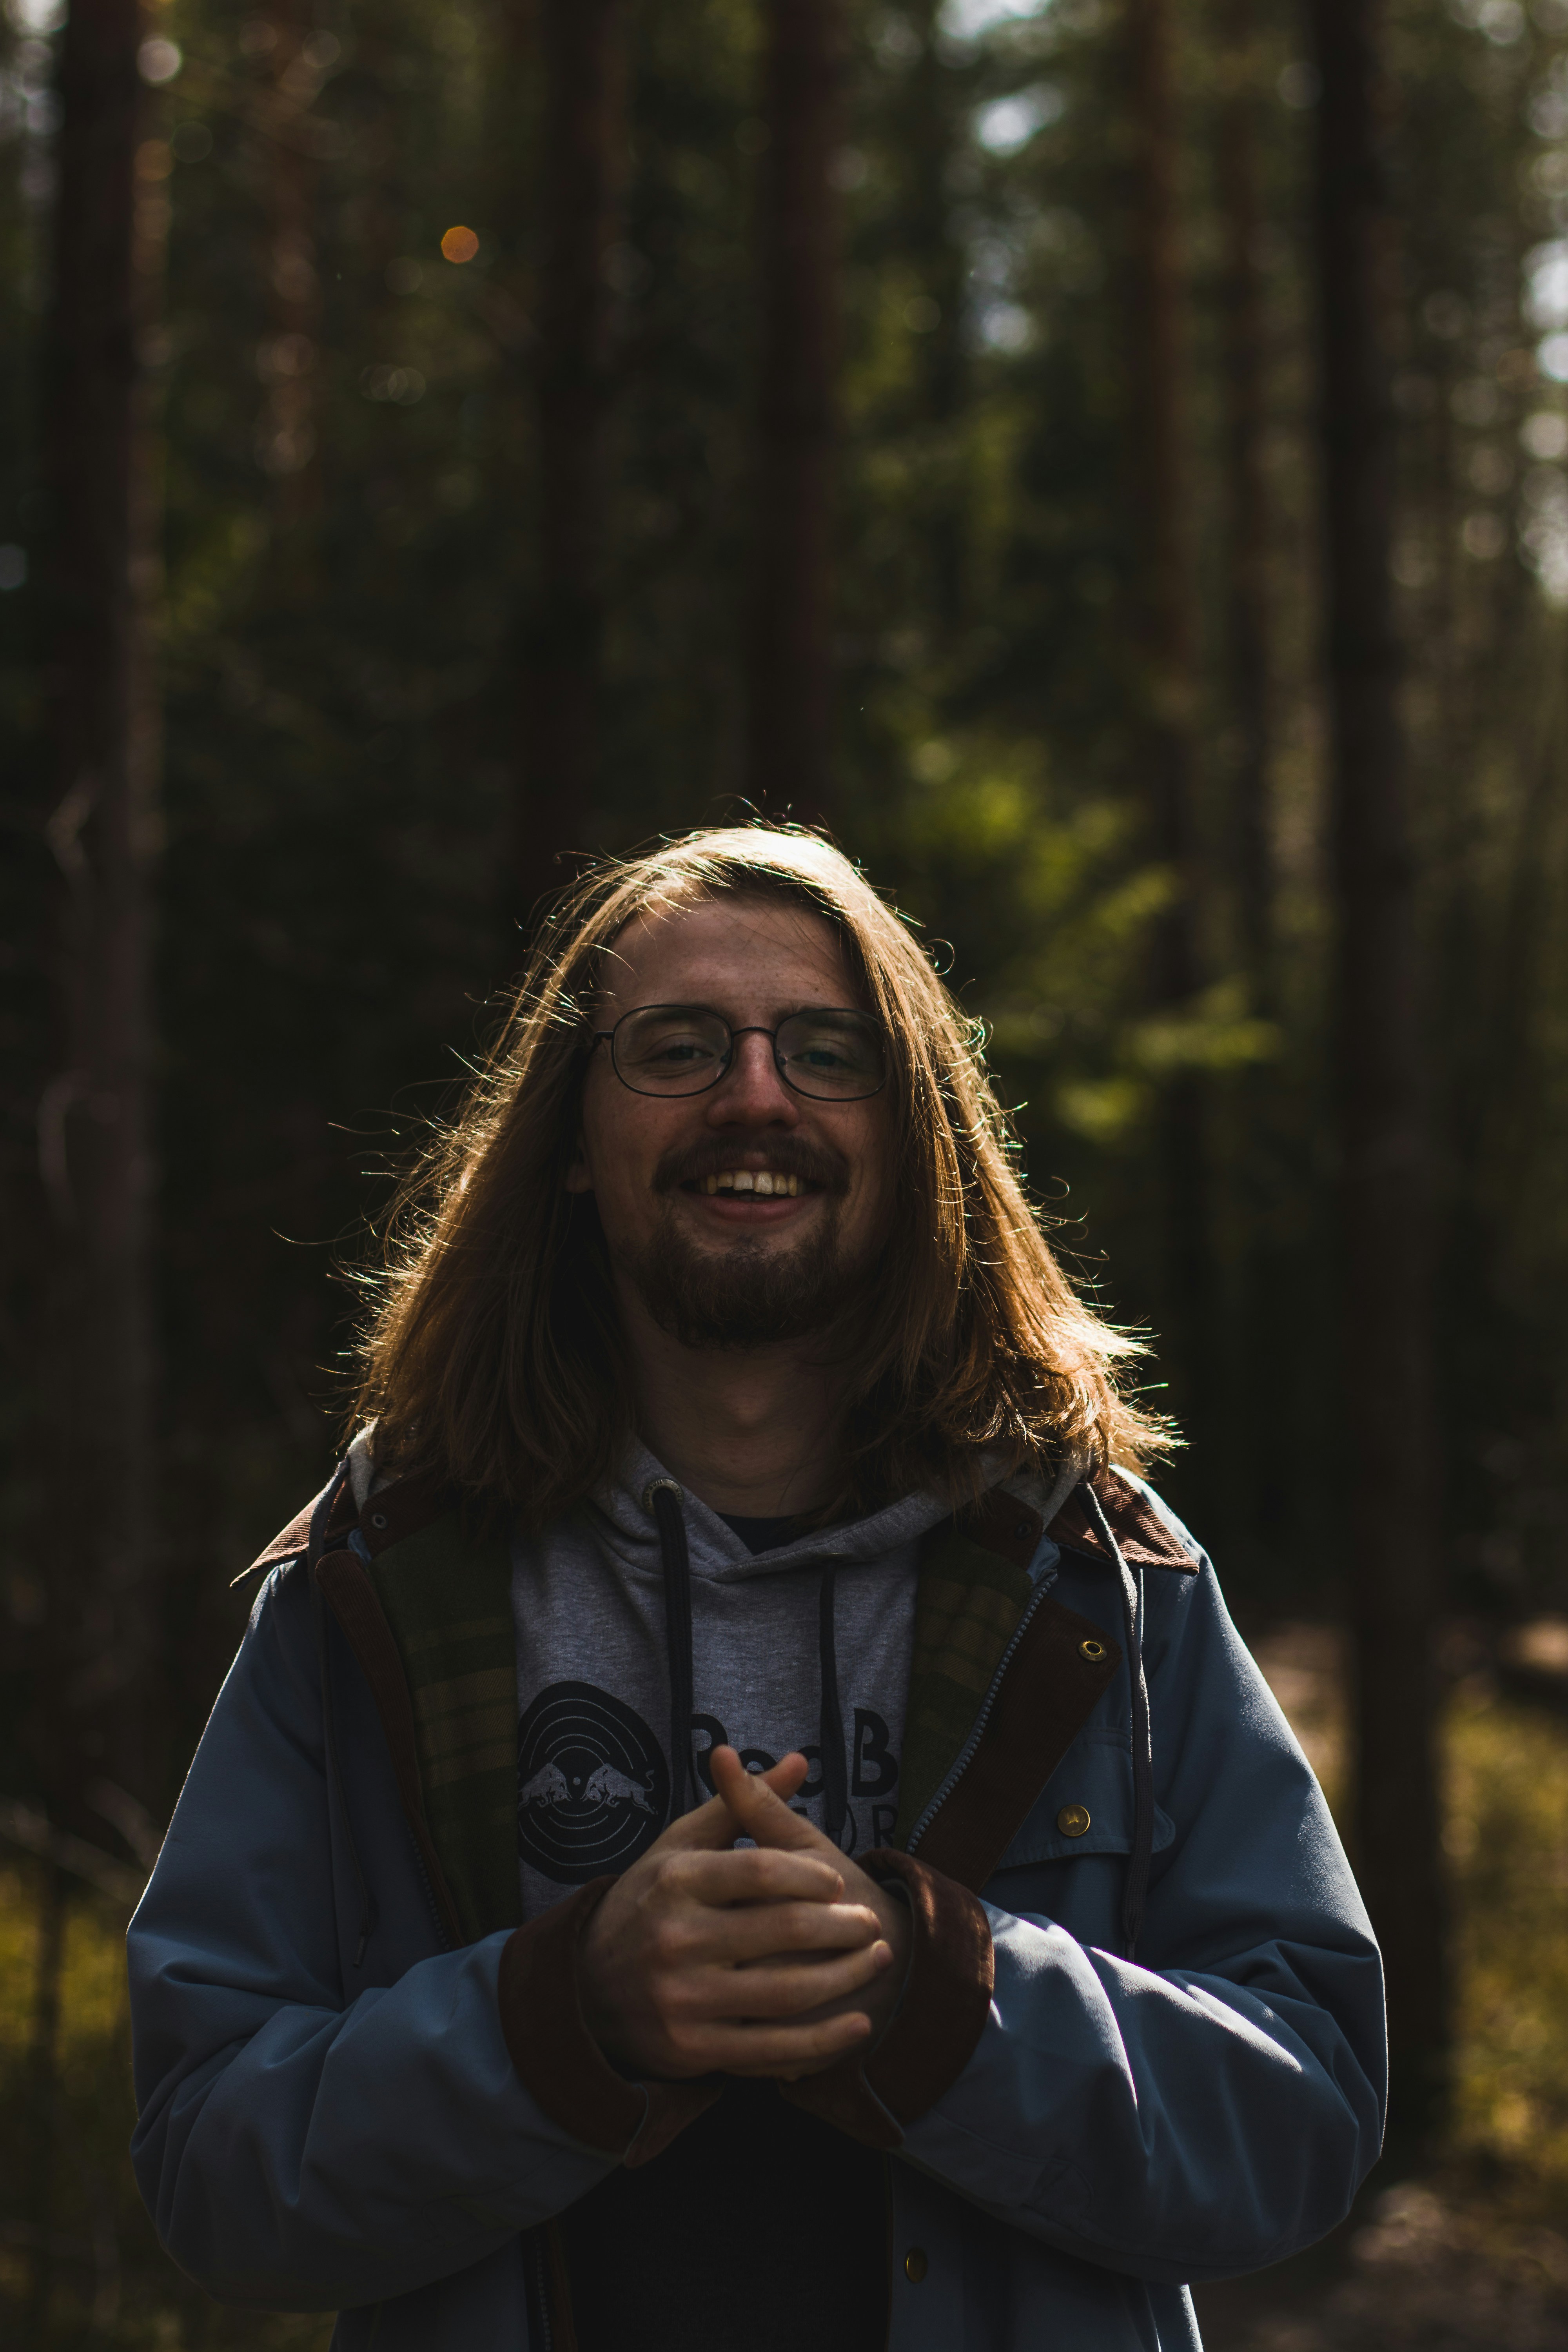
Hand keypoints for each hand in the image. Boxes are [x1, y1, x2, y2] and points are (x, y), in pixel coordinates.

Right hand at [579, 1750, 899, 2080]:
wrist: (587, 1990)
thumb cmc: (651, 1903)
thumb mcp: (683, 1847)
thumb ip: (743, 1805)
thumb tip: (802, 1760)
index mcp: (674, 1881)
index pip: (758, 1870)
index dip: (809, 1875)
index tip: (839, 1880)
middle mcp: (674, 1939)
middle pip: (781, 1930)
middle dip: (842, 1926)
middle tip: (873, 1921)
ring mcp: (681, 1999)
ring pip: (785, 1993)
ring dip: (845, 1979)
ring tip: (877, 1960)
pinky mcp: (691, 2049)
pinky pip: (770, 2051)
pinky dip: (822, 2042)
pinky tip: (860, 2025)